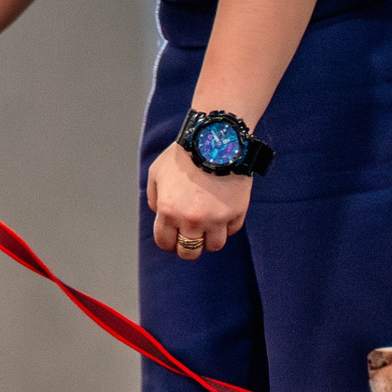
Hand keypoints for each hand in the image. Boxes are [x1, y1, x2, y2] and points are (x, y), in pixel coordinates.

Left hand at [148, 141, 251, 258]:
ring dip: (210, 239)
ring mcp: (216, 218)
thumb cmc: (184, 154)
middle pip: (189, 252)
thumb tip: (160, 215)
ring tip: (209, 226)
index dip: (168, 243)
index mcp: (168, 211)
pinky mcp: (236, 212)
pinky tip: (223, 211)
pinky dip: (227, 225)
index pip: (165, 243)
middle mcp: (191, 219)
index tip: (174, 239)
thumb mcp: (157, 172)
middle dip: (188, 247)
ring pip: (213, 246)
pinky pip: (232, 230)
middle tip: (191, 238)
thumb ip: (155, 198)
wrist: (216, 139)